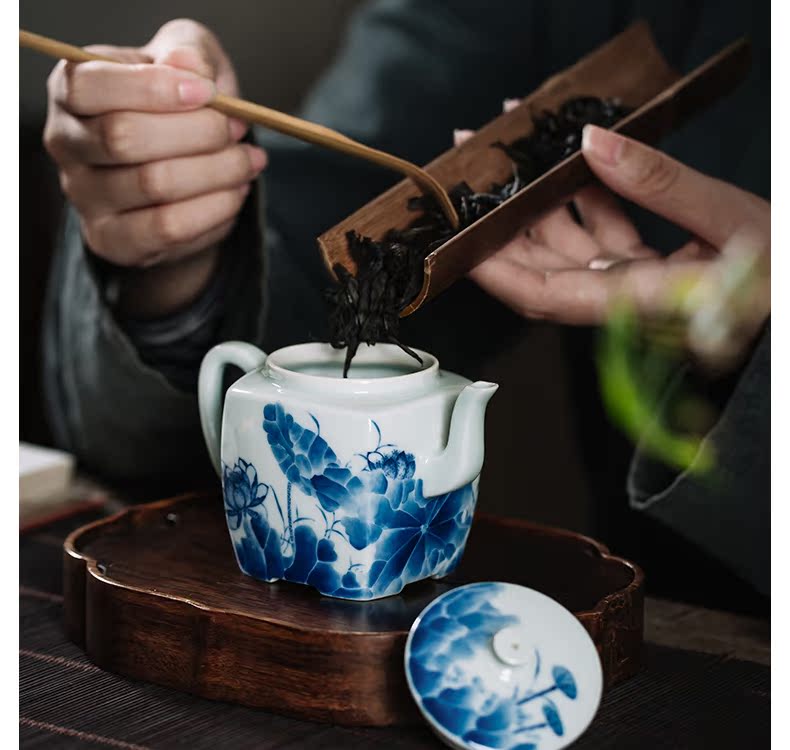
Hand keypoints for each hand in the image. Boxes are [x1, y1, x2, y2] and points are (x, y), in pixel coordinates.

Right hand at [43, 19, 266, 316]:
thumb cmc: (176, 108)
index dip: (155, 88)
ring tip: (250, 161)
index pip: (92, 86)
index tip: (208, 93)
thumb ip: (189, 53)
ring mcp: (84, 197)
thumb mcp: (187, 63)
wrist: (177, 177)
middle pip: (125, 137)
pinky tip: (236, 192)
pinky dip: (215, 209)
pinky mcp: (112, 240)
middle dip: (198, 132)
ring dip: (218, 171)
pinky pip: (170, 228)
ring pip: (155, 185)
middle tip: (238, 129)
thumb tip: (189, 67)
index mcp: (72, 90)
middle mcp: (66, 143)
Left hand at [462, 121, 769, 360]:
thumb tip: (594, 143)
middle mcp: (624, 303)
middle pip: (541, 268)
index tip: (457, 236)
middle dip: (501, 221)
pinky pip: (601, 240)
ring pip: (568, 250)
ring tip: (517, 156)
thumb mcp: (732, 219)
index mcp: (639, 302)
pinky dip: (586, 204)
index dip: (493, 267)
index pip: (541, 294)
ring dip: (540, 204)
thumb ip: (660, 182)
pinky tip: (577, 168)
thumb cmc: (779, 279)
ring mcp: (632, 289)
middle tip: (474, 173)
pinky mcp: (646, 273)